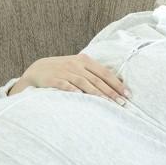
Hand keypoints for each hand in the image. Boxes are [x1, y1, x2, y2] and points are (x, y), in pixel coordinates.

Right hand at [11, 54, 130, 103]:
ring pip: (84, 83)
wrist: (37, 70)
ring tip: (108, 104)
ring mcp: (64, 71)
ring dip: (97, 94)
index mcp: (84, 60)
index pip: (104, 72)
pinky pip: (66, 85)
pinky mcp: (54, 79)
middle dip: (110, 92)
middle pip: (97, 79)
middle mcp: (76, 64)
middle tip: (121, 103)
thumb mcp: (78, 66)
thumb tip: (114, 83)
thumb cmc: (63, 70)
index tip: (127, 94)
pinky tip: (83, 98)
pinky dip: (75, 91)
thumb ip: (93, 72)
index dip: (117, 83)